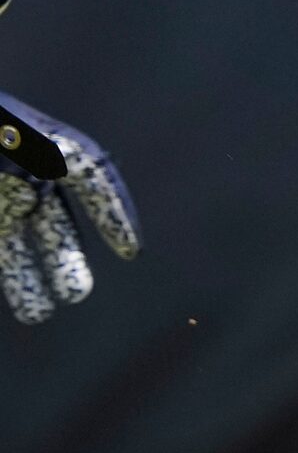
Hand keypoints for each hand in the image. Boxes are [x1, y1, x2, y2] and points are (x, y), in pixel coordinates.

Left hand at [0, 92, 139, 325]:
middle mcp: (24, 176)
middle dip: (66, 258)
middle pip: (52, 221)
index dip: (114, 212)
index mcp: (45, 146)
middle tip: (77, 294)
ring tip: (39, 314)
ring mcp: (0, 196)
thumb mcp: (26, 139)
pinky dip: (7, 270)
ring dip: (28, 278)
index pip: (91, 175)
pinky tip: (16, 293)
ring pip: (16, 243)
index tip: (130, 249)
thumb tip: (40, 188)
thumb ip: (38, 157)